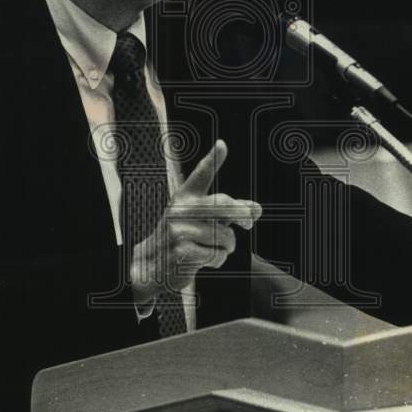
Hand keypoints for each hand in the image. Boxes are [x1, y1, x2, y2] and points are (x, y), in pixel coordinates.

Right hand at [129, 139, 261, 304]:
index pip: (201, 175)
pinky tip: (204, 259)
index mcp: (185, 197)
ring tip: (214, 247)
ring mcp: (179, 230)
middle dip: (242, 214)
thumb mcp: (204, 220)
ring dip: (228, 246)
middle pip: (222, 204)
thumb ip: (229, 212)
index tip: (222, 145)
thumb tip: (256, 209)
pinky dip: (218, 260)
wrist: (154, 265)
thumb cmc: (185, 238)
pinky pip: (217, 254)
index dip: (213, 160)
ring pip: (225, 235)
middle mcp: (180, 210)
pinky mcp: (182, 252)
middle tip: (249, 222)